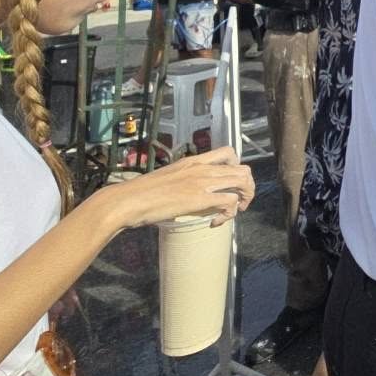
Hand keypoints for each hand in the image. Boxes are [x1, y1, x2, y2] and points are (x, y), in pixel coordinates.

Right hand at [99, 147, 253, 228]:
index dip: (237, 167)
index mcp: (193, 161)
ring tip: (234, 212)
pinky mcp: (199, 198)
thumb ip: (185, 180)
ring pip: (242, 183)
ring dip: (244, 199)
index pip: (229, 152)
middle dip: (247, 187)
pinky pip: (230, 202)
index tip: (231, 183)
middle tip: (239, 202)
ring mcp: (202, 182)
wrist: (128, 200)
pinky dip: (229, 214)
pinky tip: (215, 222)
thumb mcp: (169, 178)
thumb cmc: (142, 193)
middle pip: (242, 169)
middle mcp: (202, 168)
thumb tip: (191, 192)